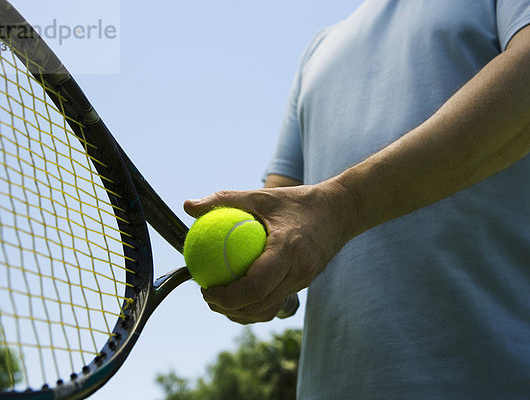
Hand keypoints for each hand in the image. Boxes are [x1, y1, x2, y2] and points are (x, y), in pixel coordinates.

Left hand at [183, 180, 354, 323]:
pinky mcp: (305, 284)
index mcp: (288, 250)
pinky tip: (240, 296)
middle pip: (259, 305)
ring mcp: (304, 281)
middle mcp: (299, 271)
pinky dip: (256, 306)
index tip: (206, 289)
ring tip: (219, 300)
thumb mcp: (261, 195)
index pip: (256, 286)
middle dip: (228, 309)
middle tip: (207, 295)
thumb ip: (224, 199)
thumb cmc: (298, 201)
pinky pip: (276, 304)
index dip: (227, 297)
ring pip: (268, 310)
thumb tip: (189, 206)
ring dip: (241, 312)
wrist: (340, 211)